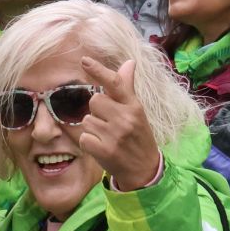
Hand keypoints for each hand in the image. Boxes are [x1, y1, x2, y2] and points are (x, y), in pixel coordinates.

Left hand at [76, 57, 159, 189]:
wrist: (145, 170)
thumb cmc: (139, 137)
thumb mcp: (137, 112)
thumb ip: (127, 89)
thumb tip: (128, 63)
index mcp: (134, 106)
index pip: (115, 83)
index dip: (99, 70)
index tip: (84, 60)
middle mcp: (125, 118)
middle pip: (95, 101)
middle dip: (97, 111)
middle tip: (109, 124)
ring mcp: (115, 135)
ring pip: (88, 120)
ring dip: (93, 129)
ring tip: (108, 138)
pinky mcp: (104, 150)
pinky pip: (84, 137)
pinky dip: (89, 143)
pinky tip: (101, 147)